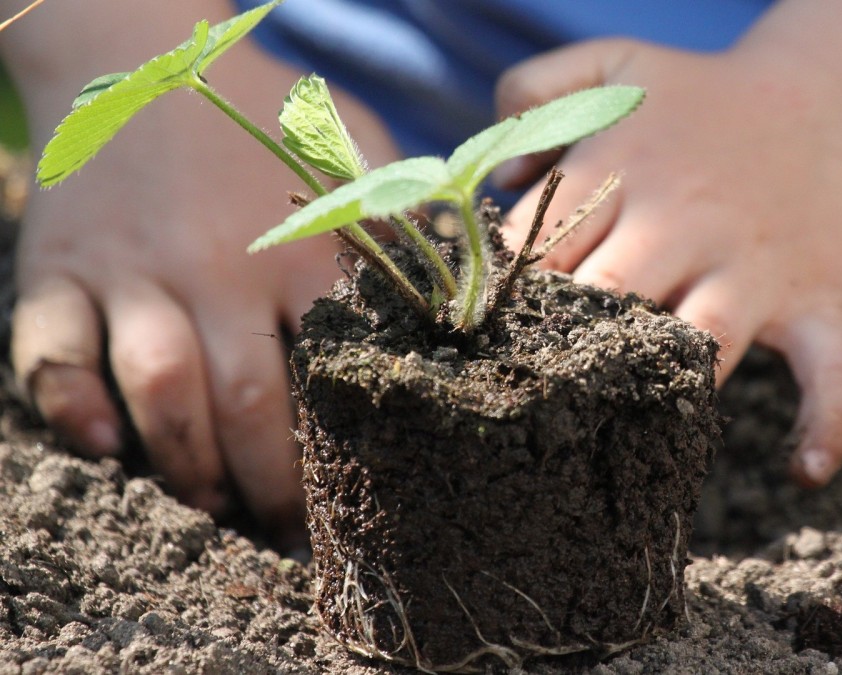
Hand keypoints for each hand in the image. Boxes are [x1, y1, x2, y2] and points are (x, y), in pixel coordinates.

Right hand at [6, 5, 397, 545]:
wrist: (133, 50)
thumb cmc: (258, 114)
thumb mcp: (348, 146)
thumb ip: (399, 214)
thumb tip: (468, 278)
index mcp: (300, 247)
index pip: (334, 372)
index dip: (348, 451)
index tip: (362, 498)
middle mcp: (218, 266)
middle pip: (249, 403)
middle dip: (271, 486)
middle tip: (287, 530)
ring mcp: (134, 269)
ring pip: (160, 391)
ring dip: (188, 465)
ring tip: (213, 504)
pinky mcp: (61, 268)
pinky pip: (52, 353)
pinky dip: (72, 408)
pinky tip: (107, 447)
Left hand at [494, 39, 841, 485]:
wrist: (833, 100)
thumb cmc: (705, 99)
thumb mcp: (614, 63)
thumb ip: (534, 90)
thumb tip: (499, 181)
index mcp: (626, 171)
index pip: (540, 248)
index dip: (505, 295)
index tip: (482, 332)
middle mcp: (685, 225)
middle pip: (604, 299)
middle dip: (563, 344)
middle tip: (530, 390)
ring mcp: (755, 270)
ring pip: (698, 344)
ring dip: (660, 387)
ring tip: (622, 430)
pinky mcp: (819, 303)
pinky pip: (834, 373)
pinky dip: (830, 423)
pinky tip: (803, 471)